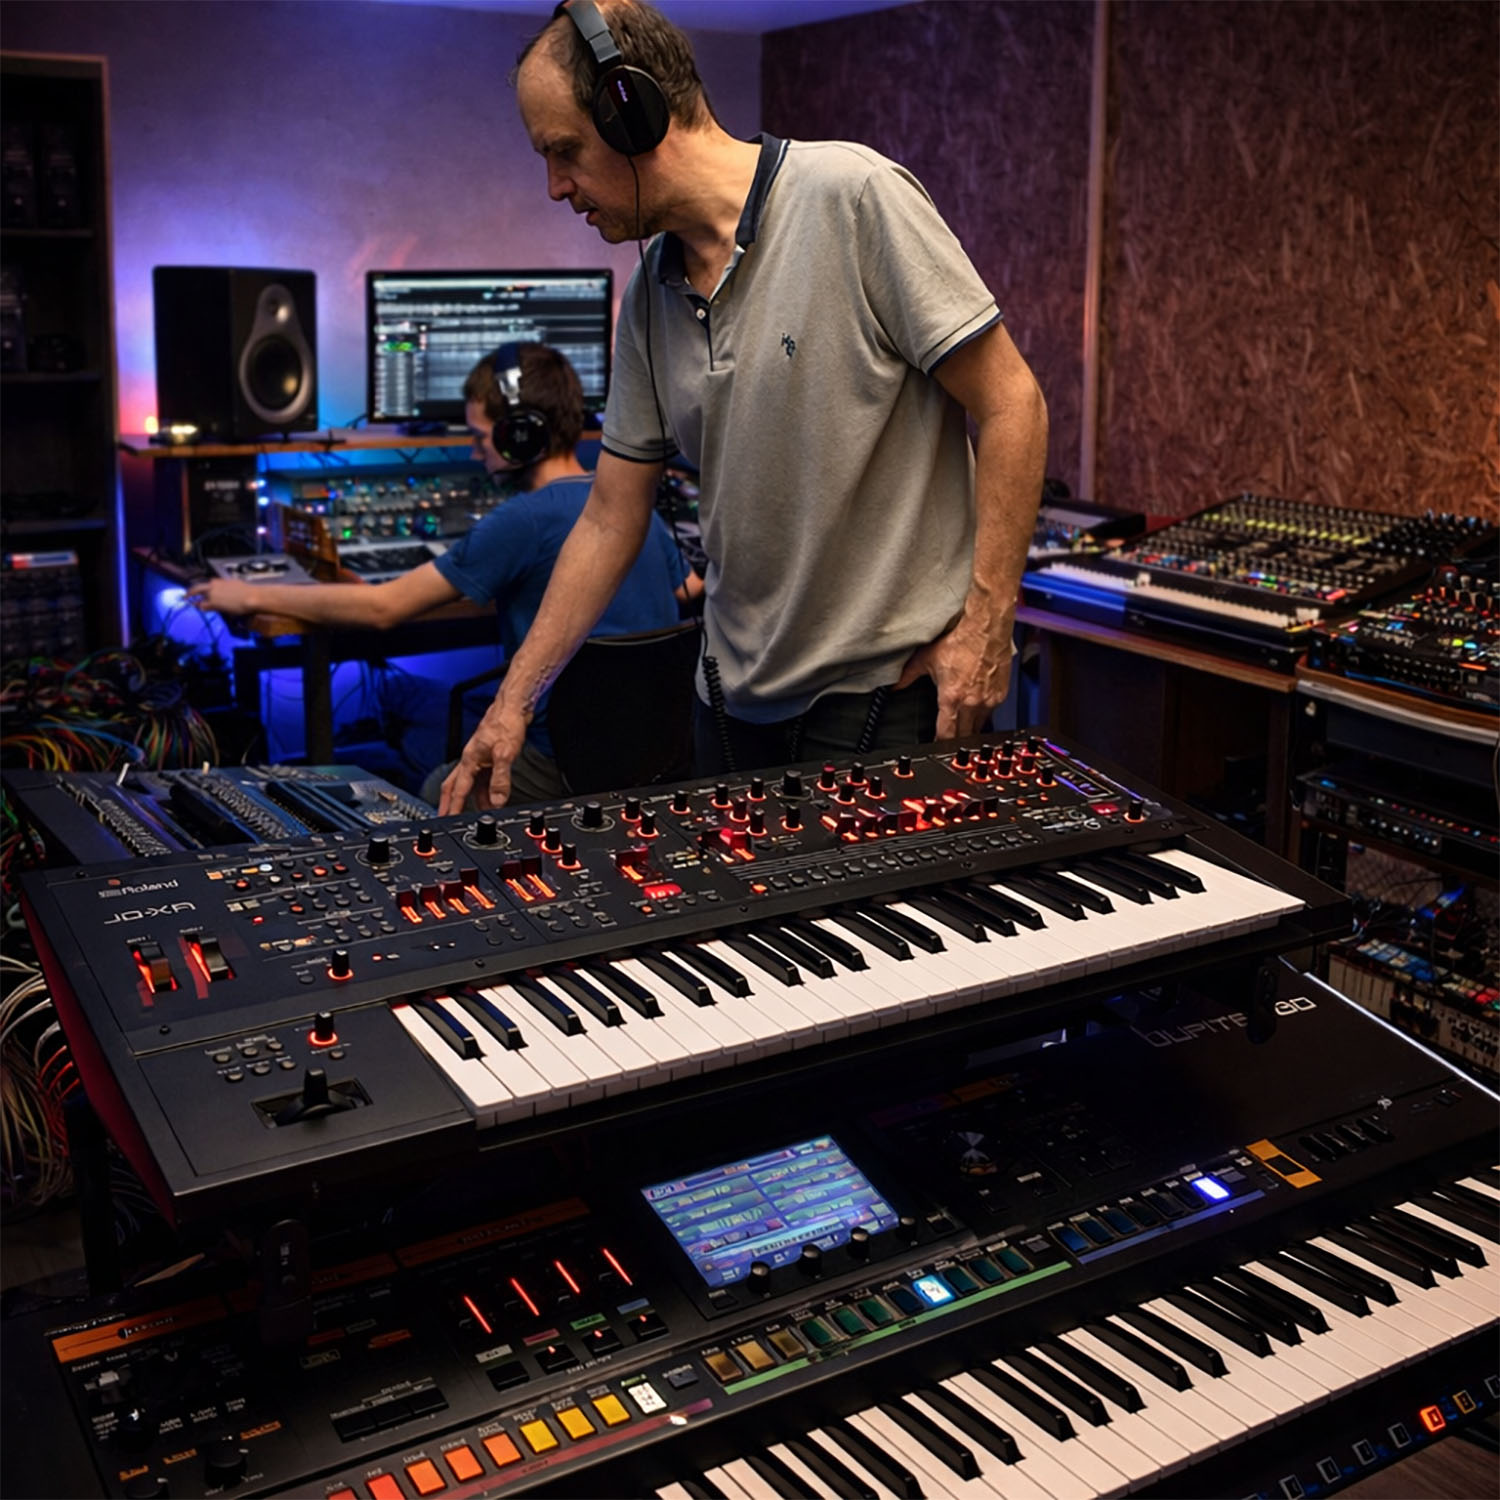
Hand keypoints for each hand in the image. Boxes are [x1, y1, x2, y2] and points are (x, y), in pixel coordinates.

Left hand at [187, 578, 258, 616]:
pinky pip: (203, 606)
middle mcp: (214, 585)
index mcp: (220, 581)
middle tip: (185, 595)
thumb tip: (231, 586)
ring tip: (193, 604)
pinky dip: (201, 607)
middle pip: (197, 587)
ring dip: (196, 601)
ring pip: (198, 596)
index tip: (202, 592)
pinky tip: (200, 608)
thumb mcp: (237, 584)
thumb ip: (229, 585)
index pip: (208, 584)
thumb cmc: (248, 591)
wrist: (251, 596)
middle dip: (190, 591)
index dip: (204, 589)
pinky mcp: (214, 603)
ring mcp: (213, 594)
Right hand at [438, 698, 528, 813]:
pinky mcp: (489, 756)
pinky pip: (483, 778)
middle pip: (454, 785)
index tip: (448, 819)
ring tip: (476, 814)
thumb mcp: (505, 754)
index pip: (458, 789)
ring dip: (472, 799)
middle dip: (449, 803)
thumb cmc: (505, 723)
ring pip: (471, 783)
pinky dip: (485, 790)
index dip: (453, 806)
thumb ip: (500, 779)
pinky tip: (491, 796)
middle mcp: (471, 759)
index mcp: (469, 759)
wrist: (513, 707)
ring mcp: (479, 757)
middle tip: (445, 817)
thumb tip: (497, 800)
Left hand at [896, 607, 1015, 738]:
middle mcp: (972, 703)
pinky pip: (990, 713)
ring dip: (969, 728)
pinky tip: (974, 707)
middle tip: (948, 738)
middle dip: (955, 739)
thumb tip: (895, 686)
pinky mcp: (1001, 695)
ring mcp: (989, 701)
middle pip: (964, 736)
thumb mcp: (927, 659)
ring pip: (979, 727)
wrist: (987, 630)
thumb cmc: (960, 641)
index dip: (939, 743)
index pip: (946, 734)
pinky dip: (982, 714)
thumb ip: (908, 675)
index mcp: (952, 698)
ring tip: (961, 724)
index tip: (935, 745)